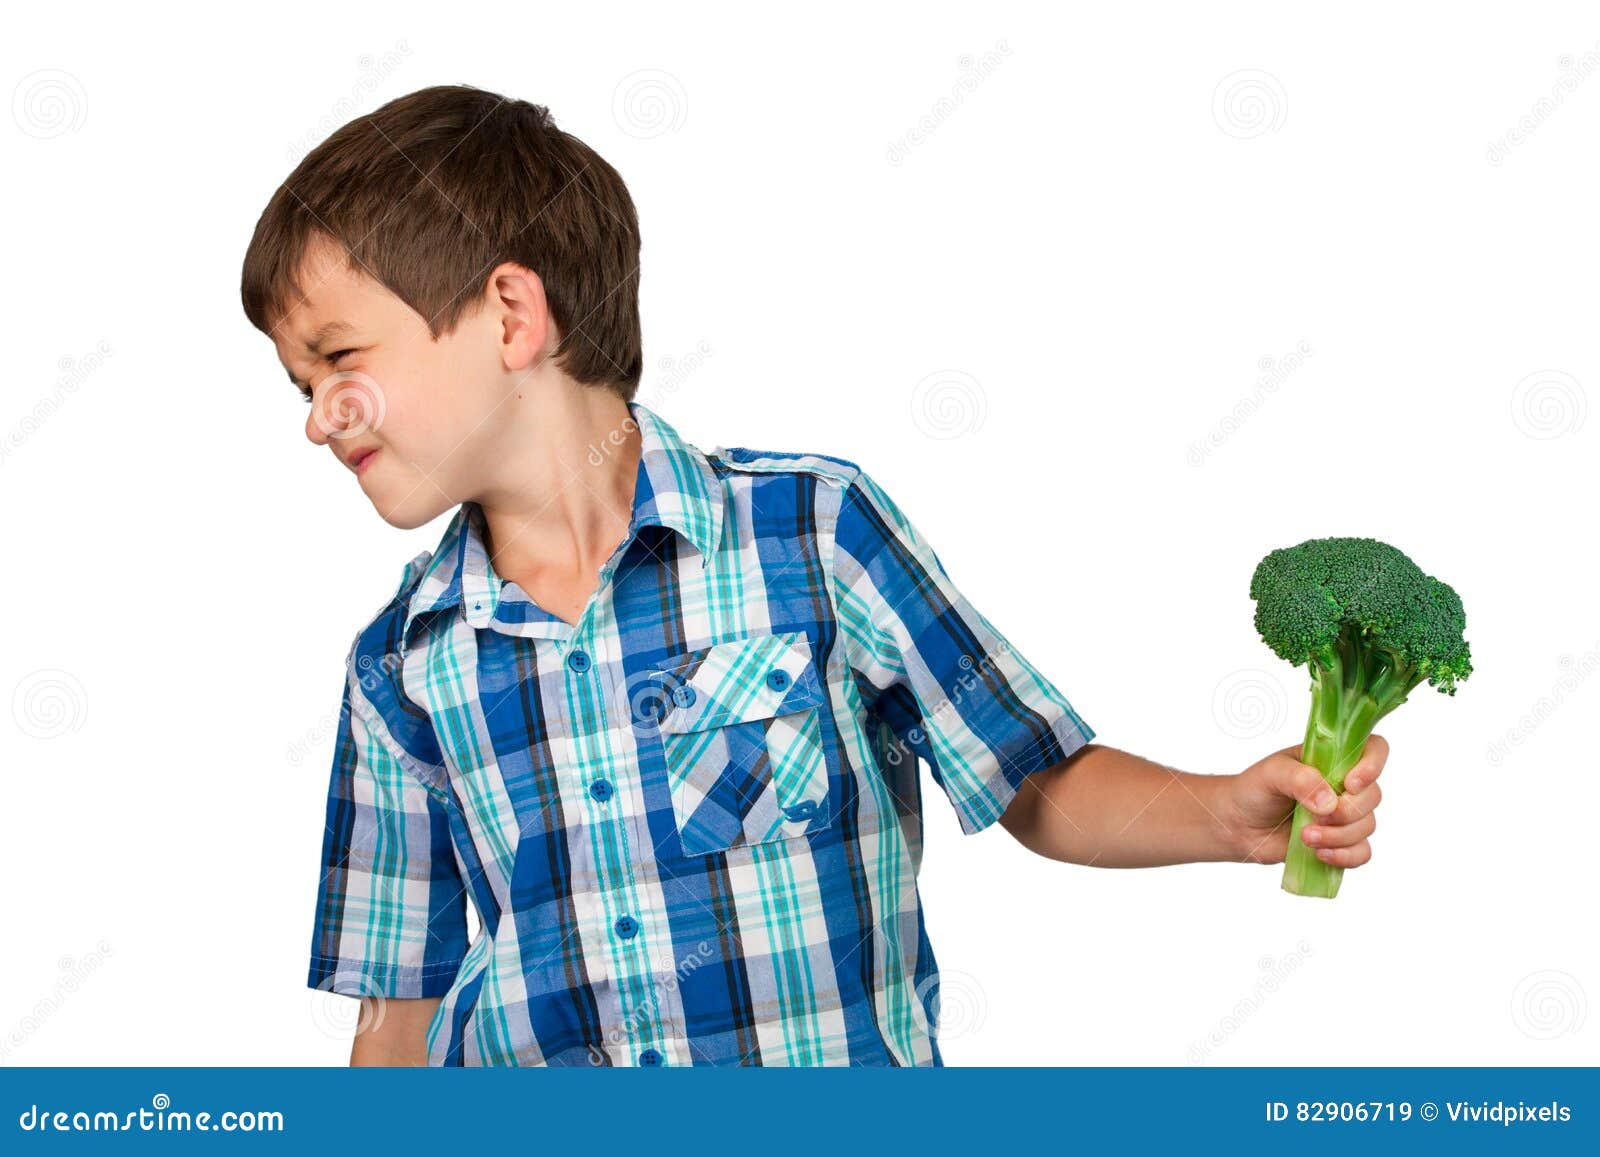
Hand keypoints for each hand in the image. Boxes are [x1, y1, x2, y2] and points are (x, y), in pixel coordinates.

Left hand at [1223, 735, 1387, 866]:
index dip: (1373, 765)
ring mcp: (1344, 815)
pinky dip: (1345, 856)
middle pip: (1373, 796)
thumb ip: (1300, 780)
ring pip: (1367, 826)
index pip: (1374, 750)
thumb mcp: (1272, 774)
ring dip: (1338, 836)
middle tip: (1314, 817)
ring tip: (1305, 836)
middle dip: (1346, 812)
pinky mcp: (1339, 842)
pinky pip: (1361, 852)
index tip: (1351, 784)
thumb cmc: (1254, 789)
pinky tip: (1320, 854)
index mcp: (1332, 758)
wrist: (1238, 824)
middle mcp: (1344, 785)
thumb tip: (1330, 803)